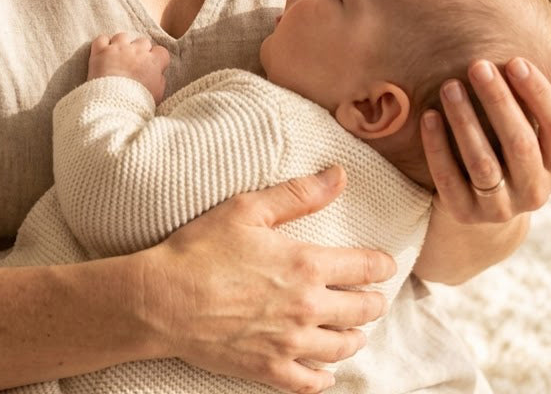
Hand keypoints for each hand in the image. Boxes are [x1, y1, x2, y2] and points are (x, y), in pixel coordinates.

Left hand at [88, 32, 170, 103]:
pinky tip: (103, 53)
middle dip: (139, 50)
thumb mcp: (157, 95)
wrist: (114, 105)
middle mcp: (137, 51)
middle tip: (134, 64)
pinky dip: (102, 44)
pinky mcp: (101, 51)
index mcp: (153, 62)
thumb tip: (157, 74)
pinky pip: (102, 39)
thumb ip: (159, 80)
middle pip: (142, 41)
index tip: (151, 67)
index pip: (161, 51)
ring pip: (123, 36)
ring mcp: (118, 49)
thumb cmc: (137, 103)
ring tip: (118, 57)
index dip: (156, 59)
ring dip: (121, 45)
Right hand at [139, 166, 394, 392]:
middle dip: (373, 302)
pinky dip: (325, 377)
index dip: (381, 265)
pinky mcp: (270, 369)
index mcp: (305, 264)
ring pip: (342, 347)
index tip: (386, 264)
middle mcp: (307, 307)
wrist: (163, 300)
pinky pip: (312, 382)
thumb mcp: (247, 208)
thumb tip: (339, 176)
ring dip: (355, 338)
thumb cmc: (201, 248)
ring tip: (357, 332)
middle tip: (375, 298)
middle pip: (361, 310)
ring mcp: (290, 343)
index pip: (364, 268)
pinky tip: (327, 371)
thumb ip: (298, 194)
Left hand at [421, 56, 550, 222]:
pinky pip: (448, 180)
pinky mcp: (464, 213)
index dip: (539, 94)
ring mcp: (500, 207)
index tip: (515, 61)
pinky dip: (438, 147)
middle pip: (520, 144)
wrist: (483, 202)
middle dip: (499, 101)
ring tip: (449, 86)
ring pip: (483, 163)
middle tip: (477, 65)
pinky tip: (428, 116)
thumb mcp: (547, 127)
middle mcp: (536, 191)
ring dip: (465, 122)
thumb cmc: (519, 146)